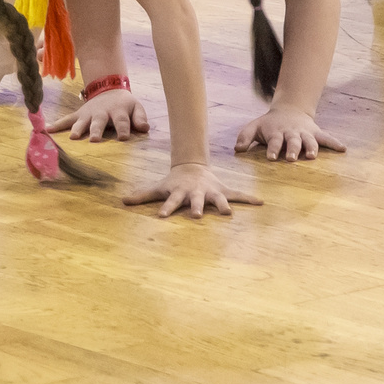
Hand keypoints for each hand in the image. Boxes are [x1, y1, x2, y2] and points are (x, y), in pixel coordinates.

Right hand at [49, 88, 149, 140]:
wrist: (109, 89)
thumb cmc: (124, 105)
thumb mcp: (136, 107)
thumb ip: (140, 117)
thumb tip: (145, 128)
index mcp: (118, 111)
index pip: (121, 121)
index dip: (123, 129)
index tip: (123, 138)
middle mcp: (102, 112)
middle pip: (99, 122)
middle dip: (96, 130)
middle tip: (94, 139)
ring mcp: (88, 114)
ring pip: (82, 122)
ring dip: (78, 129)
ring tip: (73, 138)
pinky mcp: (79, 114)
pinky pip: (67, 119)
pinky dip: (57, 125)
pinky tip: (48, 130)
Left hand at [123, 161, 258, 218]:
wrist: (193, 167)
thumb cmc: (174, 182)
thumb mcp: (159, 187)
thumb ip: (142, 195)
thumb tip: (122, 201)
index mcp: (179, 193)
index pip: (171, 202)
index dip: (166, 208)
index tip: (161, 216)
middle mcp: (196, 193)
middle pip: (195, 201)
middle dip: (196, 208)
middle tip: (197, 216)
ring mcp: (210, 192)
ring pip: (218, 200)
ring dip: (222, 206)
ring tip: (228, 213)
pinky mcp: (223, 192)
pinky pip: (237, 196)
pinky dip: (248, 199)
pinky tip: (261, 202)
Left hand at [235, 106, 346, 160]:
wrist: (289, 110)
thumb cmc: (269, 124)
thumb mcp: (254, 127)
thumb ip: (245, 137)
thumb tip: (237, 149)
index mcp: (276, 132)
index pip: (274, 142)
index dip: (273, 149)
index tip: (272, 158)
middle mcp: (292, 133)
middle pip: (292, 142)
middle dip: (292, 150)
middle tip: (291, 158)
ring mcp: (304, 133)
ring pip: (309, 141)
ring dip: (311, 148)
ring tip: (312, 156)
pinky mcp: (315, 133)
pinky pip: (326, 138)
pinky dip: (335, 143)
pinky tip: (343, 149)